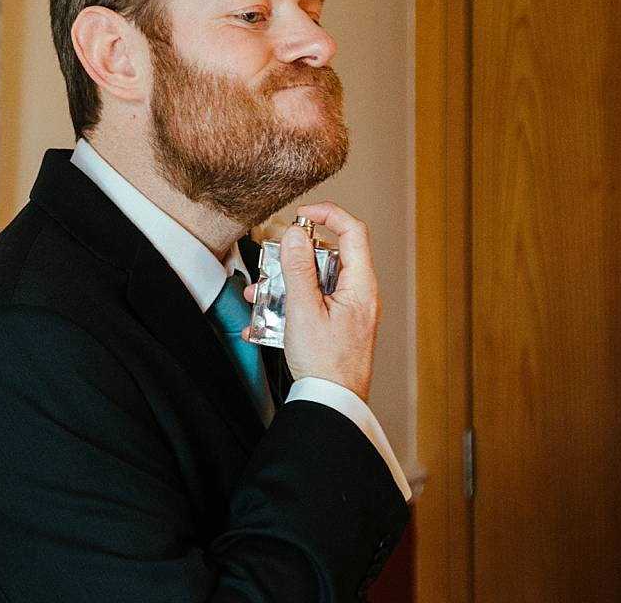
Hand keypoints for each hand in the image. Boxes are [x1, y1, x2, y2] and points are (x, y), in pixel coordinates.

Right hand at [243, 202, 378, 400]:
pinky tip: (264, 325)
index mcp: (360, 286)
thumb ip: (298, 268)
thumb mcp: (304, 310)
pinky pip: (310, 305)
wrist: (332, 404)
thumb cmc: (326, 365)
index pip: (352, 232)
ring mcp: (347, 311)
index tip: (301, 216)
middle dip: (292, 260)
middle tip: (270, 266)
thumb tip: (296, 233)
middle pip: (326, 258)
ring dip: (283, 287)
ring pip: (314, 282)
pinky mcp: (335, 326)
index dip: (328, 215)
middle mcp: (358, 295)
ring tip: (260, 300)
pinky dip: (288, 308)